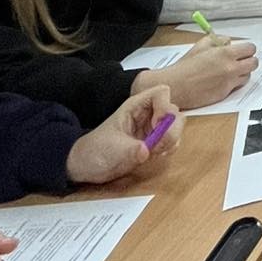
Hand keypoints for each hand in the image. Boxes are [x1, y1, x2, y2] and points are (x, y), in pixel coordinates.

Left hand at [66, 86, 183, 185]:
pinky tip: (157, 155)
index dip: (165, 107)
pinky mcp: (154, 142)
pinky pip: (172, 140)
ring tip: (156, 151)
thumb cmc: (94, 151)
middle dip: (171, 128)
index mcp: (136, 107)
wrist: (86, 167)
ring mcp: (152, 128)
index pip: (161, 93)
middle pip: (173, 110)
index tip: (158, 126)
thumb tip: (147, 150)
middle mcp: (147, 114)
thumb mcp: (112, 150)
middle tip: (159, 144)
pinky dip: (170, 147)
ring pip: (176, 126)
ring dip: (172, 139)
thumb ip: (131, 150)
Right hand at [134, 37, 258, 109]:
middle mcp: (231, 68)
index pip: (250, 49)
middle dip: (249, 60)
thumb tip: (229, 42)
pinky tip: (222, 80)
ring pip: (247, 76)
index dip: (247, 49)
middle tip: (241, 61)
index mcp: (226, 54)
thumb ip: (218, 40)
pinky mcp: (224, 94)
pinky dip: (233, 83)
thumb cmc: (186, 66)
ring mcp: (229, 83)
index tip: (243, 51)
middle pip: (254, 63)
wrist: (175, 86)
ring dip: (242, 73)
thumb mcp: (201, 45)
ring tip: (230, 72)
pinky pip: (236, 87)